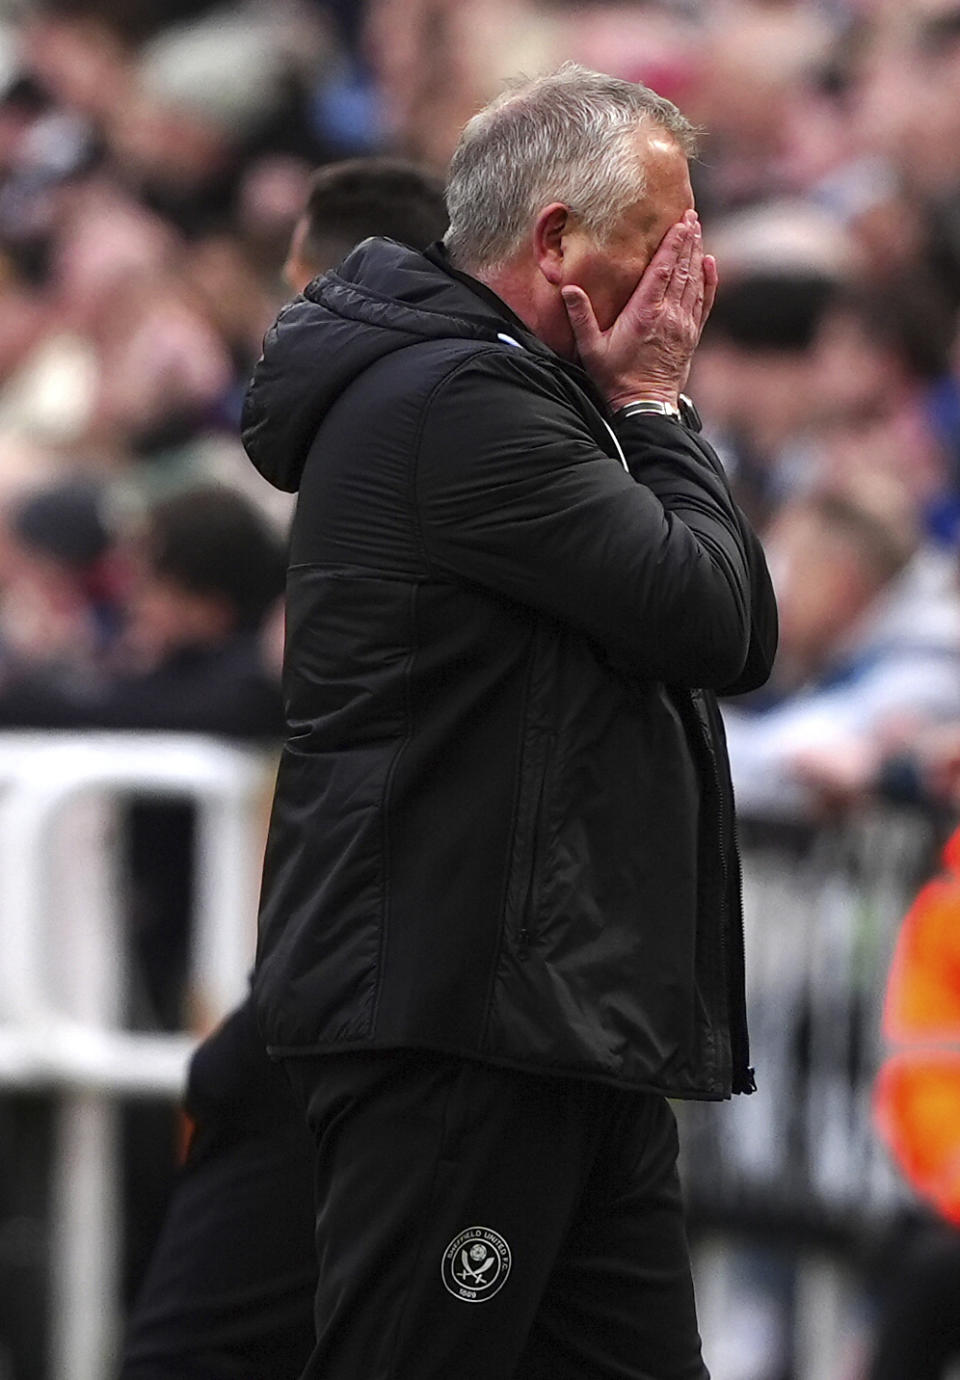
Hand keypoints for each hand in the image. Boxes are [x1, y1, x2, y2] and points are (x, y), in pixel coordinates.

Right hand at [561, 210, 717, 410]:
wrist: (644, 406)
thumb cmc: (614, 378)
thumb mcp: (591, 348)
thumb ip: (580, 316)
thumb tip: (568, 288)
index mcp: (645, 313)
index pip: (663, 269)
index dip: (673, 243)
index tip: (681, 221)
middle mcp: (668, 315)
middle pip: (683, 269)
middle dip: (688, 240)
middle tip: (691, 216)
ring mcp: (683, 325)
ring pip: (695, 281)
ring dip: (697, 254)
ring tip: (697, 231)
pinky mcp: (691, 336)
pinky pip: (704, 302)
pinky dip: (709, 281)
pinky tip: (710, 263)